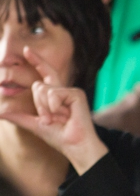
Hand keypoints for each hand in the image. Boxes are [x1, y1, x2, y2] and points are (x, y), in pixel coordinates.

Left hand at [0, 47, 106, 174]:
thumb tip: (1, 113)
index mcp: (55, 96)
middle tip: (50, 120)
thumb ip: (19, 117)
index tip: (26, 50)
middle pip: (38, 85)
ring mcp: (71, 91)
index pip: (44, 74)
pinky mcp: (76, 94)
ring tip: (58, 120)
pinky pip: (54, 93)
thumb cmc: (59, 137)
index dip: (36, 61)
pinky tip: (65, 115)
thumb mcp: (35, 125)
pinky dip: (54, 107)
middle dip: (38, 105)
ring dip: (46, 108)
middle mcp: (63, 91)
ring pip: (44, 89)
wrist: (74, 146)